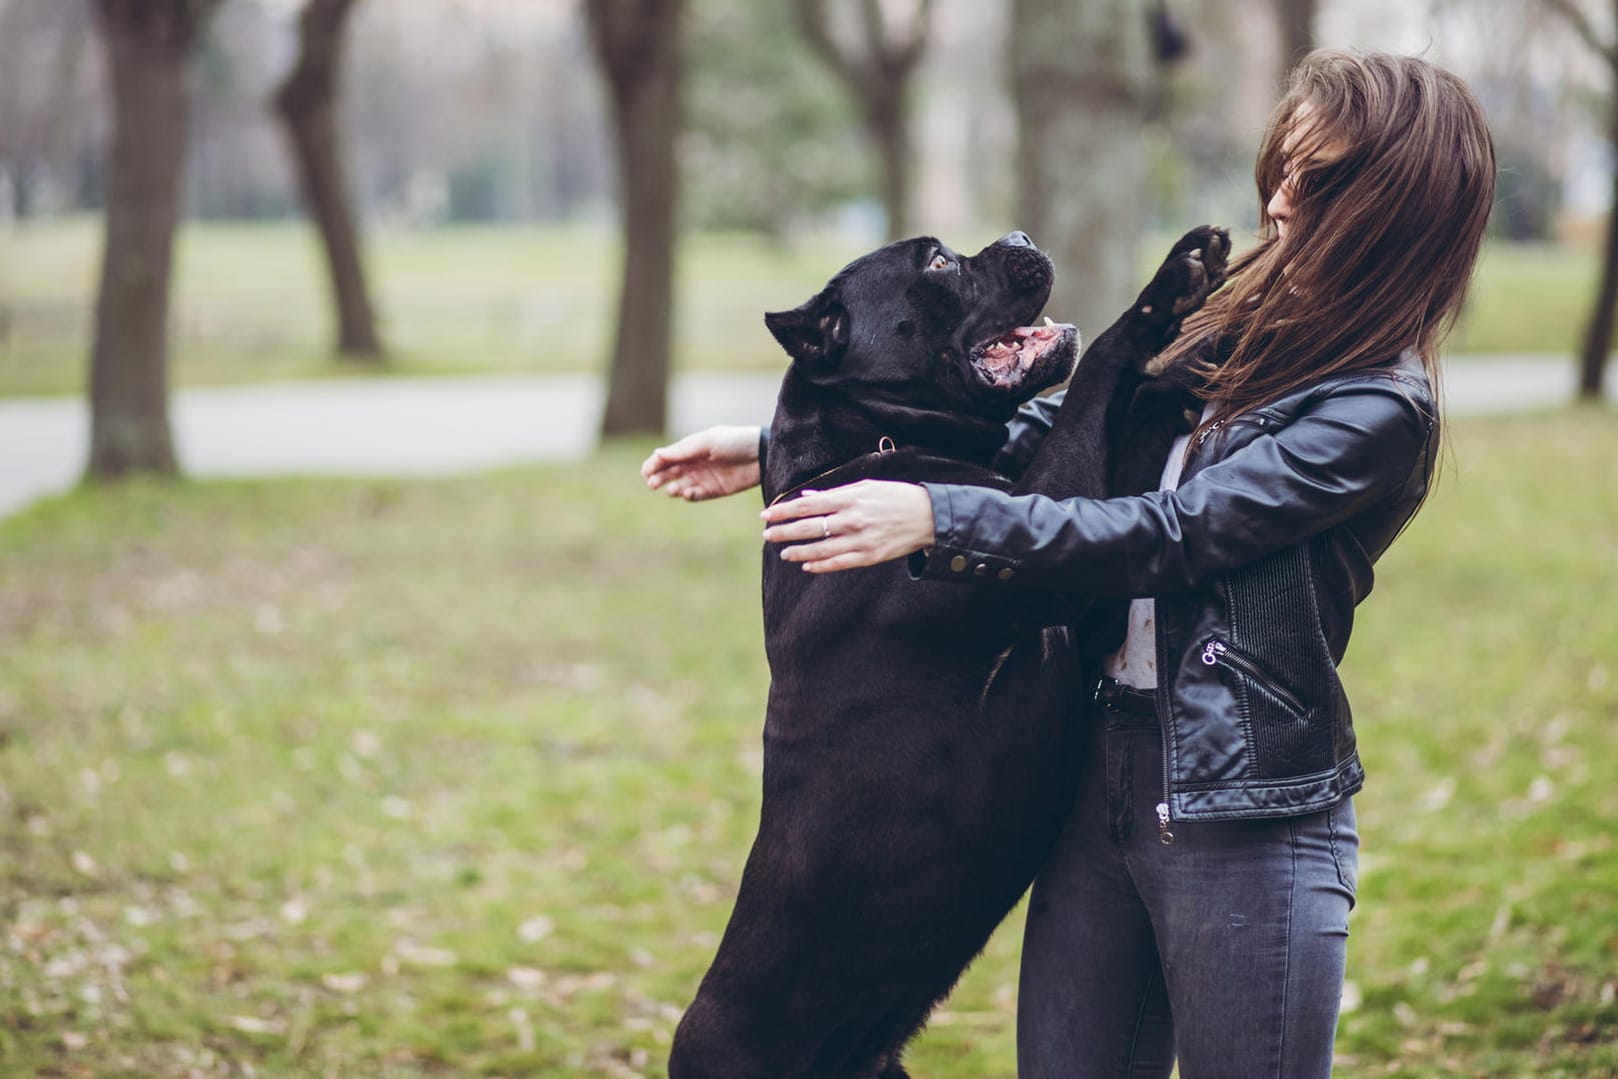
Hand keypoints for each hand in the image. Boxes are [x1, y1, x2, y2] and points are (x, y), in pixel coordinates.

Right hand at [641, 425, 760, 500]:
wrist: (761, 455)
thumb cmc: (734, 441)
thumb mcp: (707, 443)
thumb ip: (682, 451)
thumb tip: (657, 454)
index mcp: (690, 448)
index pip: (666, 457)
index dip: (654, 464)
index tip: (646, 472)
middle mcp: (694, 463)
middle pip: (669, 473)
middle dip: (659, 478)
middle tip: (652, 484)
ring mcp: (703, 477)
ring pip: (680, 486)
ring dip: (673, 488)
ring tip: (674, 489)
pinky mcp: (714, 490)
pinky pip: (696, 496)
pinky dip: (689, 496)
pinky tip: (689, 493)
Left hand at [760, 480, 934, 572]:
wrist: (928, 516)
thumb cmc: (895, 496)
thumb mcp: (865, 487)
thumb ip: (835, 494)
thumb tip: (807, 497)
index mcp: (850, 498)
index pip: (807, 505)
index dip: (784, 511)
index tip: (766, 515)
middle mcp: (852, 520)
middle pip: (809, 528)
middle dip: (784, 532)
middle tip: (766, 535)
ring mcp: (860, 540)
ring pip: (820, 549)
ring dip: (799, 552)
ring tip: (784, 553)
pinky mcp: (870, 557)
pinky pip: (839, 563)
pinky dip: (820, 565)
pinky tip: (806, 565)